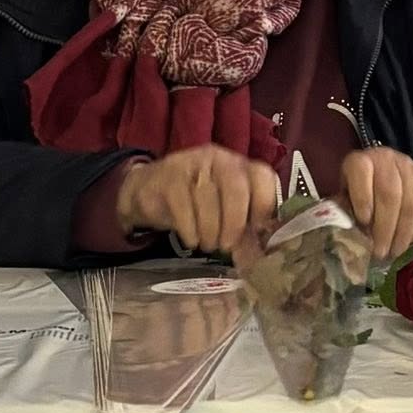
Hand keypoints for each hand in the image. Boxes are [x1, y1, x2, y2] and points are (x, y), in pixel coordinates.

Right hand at [117, 146, 279, 255]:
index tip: (256, 229)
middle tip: (227, 245)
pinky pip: (183, 206)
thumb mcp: (222, 210)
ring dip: (210, 230)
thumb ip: (243, 224)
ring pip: (208, 199)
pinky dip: (190, 229)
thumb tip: (258, 253)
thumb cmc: (194, 203)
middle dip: (234, 222)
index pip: (263, 176)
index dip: (264, 205)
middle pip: (236, 187)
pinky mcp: (168, 177)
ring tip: (207, 244)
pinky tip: (191, 239)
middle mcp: (218, 159)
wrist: (148, 190)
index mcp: (239, 165)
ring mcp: (191, 164)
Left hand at [342, 147, 412, 260]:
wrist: (405, 182)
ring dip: (402, 234)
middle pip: (390, 193)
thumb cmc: (368, 193)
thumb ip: (345, 209)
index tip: (362, 221)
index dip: (362, 196)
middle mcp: (388, 160)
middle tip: (379, 251)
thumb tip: (340, 234)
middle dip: (384, 227)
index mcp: (362, 161)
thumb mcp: (350, 196)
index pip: (361, 170)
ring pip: (411, 205)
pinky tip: (408, 243)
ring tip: (393, 252)